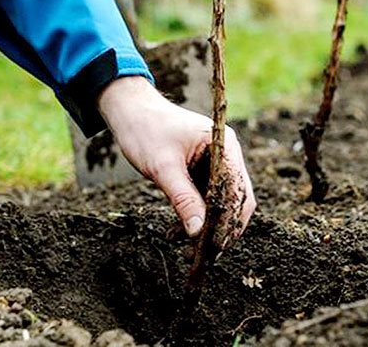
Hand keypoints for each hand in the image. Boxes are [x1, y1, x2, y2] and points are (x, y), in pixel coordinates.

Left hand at [98, 76, 255, 249]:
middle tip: (205, 255)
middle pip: (237, 198)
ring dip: (208, 224)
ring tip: (188, 247)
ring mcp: (216, 161)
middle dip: (222, 226)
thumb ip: (183, 199)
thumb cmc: (146, 131)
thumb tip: (198, 232)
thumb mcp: (163, 168)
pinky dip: (197, 215)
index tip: (215, 245)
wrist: (130, 112)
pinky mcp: (203, 170)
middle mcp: (226, 153)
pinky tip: (178, 231)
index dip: (230, 220)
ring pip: (223, 201)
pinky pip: (208, 198)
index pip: (238, 189)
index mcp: (223, 144)